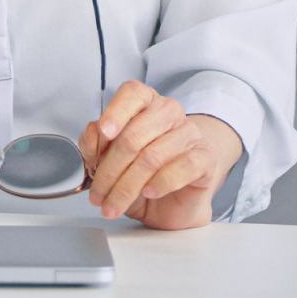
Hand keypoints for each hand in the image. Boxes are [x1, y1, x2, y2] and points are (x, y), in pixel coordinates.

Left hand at [78, 80, 241, 230]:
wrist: (178, 197)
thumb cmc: (143, 172)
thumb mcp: (111, 159)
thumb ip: (96, 143)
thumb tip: (92, 137)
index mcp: (145, 102)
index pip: (132, 93)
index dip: (115, 112)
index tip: (104, 132)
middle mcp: (168, 112)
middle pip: (134, 134)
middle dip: (110, 170)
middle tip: (98, 194)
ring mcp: (189, 134)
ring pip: (152, 156)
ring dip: (127, 186)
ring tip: (115, 204)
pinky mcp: (205, 158)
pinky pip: (182, 167)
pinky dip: (160, 183)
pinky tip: (149, 192)